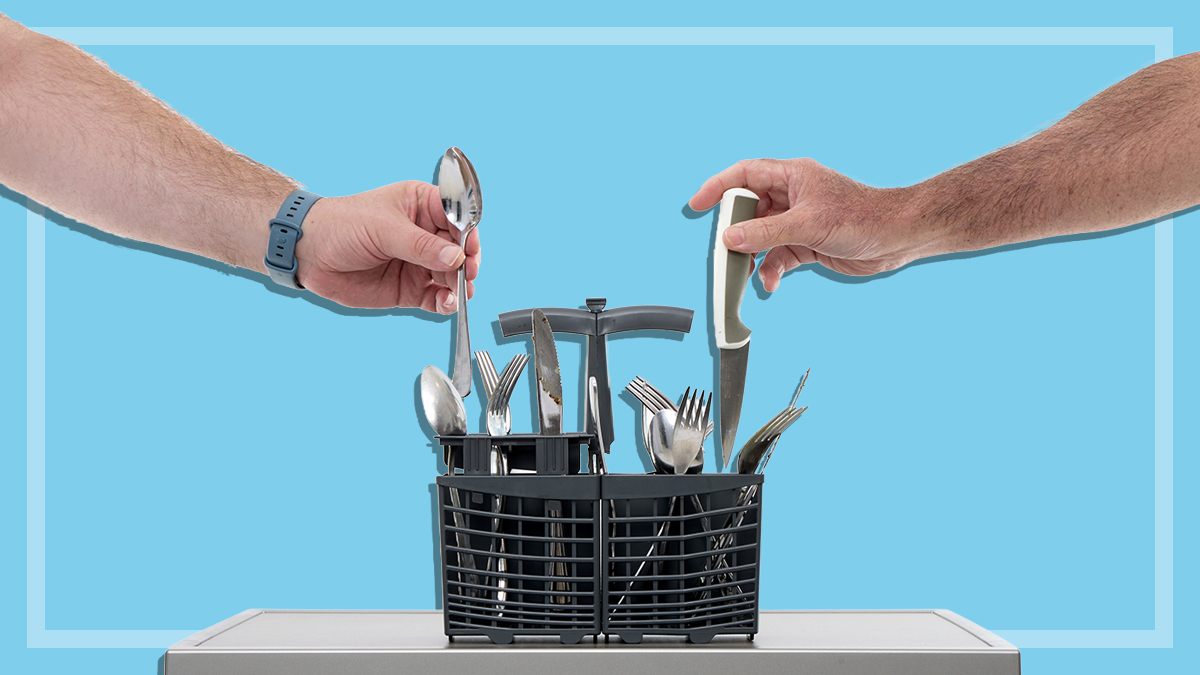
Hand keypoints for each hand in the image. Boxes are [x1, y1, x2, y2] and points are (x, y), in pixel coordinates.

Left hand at [293, 181, 479, 311]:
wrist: (309, 254)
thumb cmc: (341, 225)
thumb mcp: (384, 229)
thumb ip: (421, 246)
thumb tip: (456, 257)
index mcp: (421, 206)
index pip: (457, 217)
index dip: (468, 234)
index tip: (470, 250)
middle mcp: (424, 234)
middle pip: (459, 250)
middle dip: (467, 264)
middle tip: (466, 276)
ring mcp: (418, 262)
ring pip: (451, 275)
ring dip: (459, 286)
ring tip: (457, 293)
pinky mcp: (410, 288)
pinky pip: (437, 297)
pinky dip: (446, 302)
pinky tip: (446, 303)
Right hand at [689, 158, 931, 289]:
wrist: (896, 237)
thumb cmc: (862, 217)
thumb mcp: (807, 225)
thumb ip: (765, 233)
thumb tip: (729, 238)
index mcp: (792, 176)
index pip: (744, 175)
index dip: (718, 187)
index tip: (697, 205)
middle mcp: (793, 195)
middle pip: (749, 210)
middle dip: (736, 232)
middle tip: (725, 250)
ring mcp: (799, 220)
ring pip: (762, 237)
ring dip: (753, 257)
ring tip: (745, 272)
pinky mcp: (807, 243)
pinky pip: (778, 256)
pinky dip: (771, 270)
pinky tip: (770, 283)